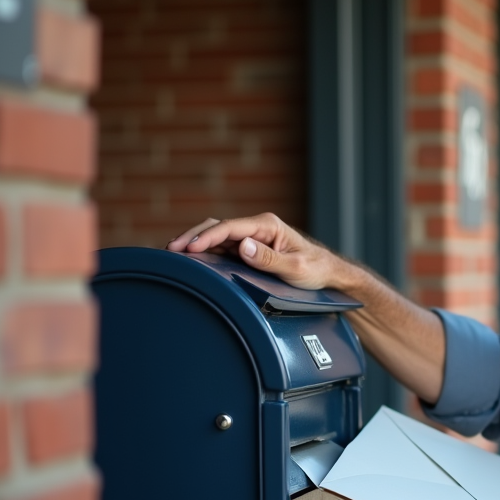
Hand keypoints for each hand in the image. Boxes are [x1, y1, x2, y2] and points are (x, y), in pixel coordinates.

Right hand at [166, 213, 342, 291]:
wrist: (328, 273)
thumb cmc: (316, 269)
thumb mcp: (295, 268)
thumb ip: (269, 259)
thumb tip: (243, 247)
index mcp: (268, 225)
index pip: (231, 227)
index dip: (208, 237)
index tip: (191, 248)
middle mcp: (257, 227)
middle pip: (218, 227)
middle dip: (194, 236)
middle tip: (172, 249)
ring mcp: (251, 237)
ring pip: (217, 235)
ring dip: (196, 242)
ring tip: (174, 252)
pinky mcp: (249, 248)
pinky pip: (222, 247)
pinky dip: (205, 250)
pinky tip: (191, 257)